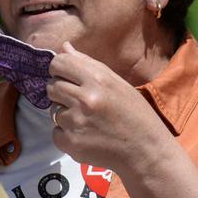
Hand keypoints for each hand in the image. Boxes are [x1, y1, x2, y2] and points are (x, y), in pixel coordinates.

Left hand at [45, 41, 169, 173]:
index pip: (59, 63)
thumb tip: (64, 47)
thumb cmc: (135, 113)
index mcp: (97, 79)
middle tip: (79, 101)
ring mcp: (76, 122)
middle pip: (51, 86)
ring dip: (65, 114)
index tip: (67, 77)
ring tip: (88, 120)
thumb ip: (87, 64)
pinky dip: (66, 134)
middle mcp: (84, 99)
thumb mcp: (117, 82)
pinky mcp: (72, 143)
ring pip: (53, 110)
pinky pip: (56, 132)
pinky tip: (86, 135)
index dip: (59, 69)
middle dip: (61, 92)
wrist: (146, 151)